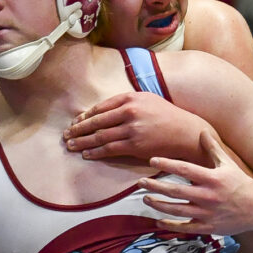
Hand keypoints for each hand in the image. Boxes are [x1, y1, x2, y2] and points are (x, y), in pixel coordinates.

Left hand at [64, 91, 208, 162]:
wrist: (186, 132)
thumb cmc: (166, 116)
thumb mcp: (146, 100)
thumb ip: (126, 103)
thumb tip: (103, 111)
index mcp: (130, 98)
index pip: (100, 108)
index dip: (85, 116)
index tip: (75, 122)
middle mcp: (129, 111)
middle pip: (96, 122)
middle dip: (78, 129)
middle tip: (66, 135)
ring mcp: (132, 129)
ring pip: (100, 136)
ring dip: (82, 142)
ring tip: (71, 146)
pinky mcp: (135, 145)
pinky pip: (110, 149)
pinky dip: (96, 152)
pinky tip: (87, 154)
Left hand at [140, 130, 252, 234]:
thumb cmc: (241, 184)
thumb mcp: (228, 164)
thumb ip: (213, 149)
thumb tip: (201, 131)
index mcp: (212, 179)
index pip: (185, 169)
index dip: (167, 164)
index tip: (152, 160)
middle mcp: (208, 196)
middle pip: (176, 191)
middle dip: (156, 186)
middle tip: (141, 182)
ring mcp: (207, 214)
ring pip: (177, 210)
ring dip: (159, 205)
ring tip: (146, 198)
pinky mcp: (207, 227)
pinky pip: (185, 228)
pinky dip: (170, 225)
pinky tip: (157, 221)